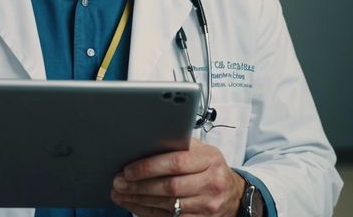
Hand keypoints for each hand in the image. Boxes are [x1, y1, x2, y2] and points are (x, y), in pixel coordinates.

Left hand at [110, 138, 244, 215]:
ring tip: (120, 194)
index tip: (128, 169)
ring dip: (139, 200)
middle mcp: (212, 183)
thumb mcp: (200, 151)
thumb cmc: (209, 168)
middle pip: (169, 187)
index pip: (175, 163)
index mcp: (210, 160)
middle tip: (118, 183)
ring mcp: (208, 206)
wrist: (234, 194)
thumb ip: (178, 146)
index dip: (148, 167)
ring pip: (168, 205)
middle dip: (139, 186)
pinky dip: (148, 213)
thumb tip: (144, 142)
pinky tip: (134, 206)